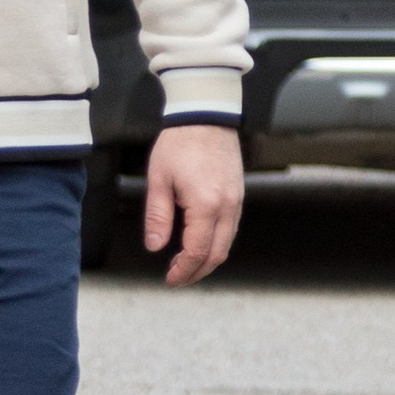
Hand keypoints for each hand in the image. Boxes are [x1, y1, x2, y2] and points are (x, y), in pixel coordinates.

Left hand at [143, 123, 243, 284]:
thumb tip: (155, 246)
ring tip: (186, 264)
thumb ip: (158, 216)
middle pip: (217, 254)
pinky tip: (200, 243)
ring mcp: (237, 201)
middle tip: (177, 278)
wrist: (205, 115)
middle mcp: (227, 207)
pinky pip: (231, 228)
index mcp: (205, 205)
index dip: (183, 271)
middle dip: (197, 272)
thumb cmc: (179, 143)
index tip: (170, 279)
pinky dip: (217, 242)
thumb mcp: (159, 180)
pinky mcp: (238, 194)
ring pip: (227, 243)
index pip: (197, 251)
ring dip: (208, 259)